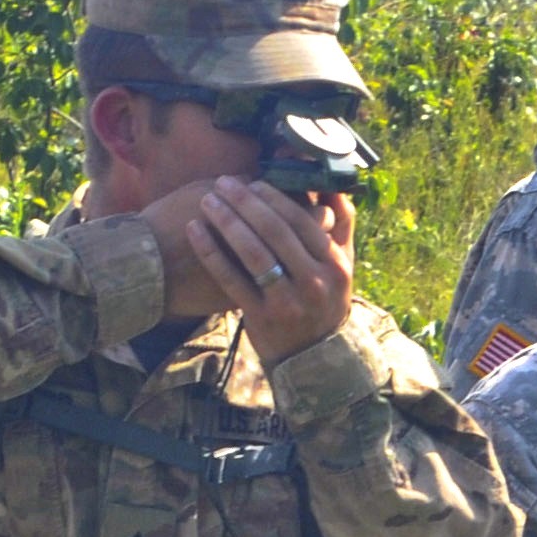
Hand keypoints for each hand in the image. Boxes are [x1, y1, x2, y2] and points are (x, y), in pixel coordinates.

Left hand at [146, 174, 353, 363]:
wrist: (314, 356)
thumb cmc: (325, 299)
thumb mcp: (342, 264)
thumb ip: (341, 223)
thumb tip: (333, 181)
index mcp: (335, 264)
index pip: (302, 220)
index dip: (274, 196)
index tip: (252, 181)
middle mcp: (314, 282)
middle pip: (276, 232)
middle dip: (245, 202)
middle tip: (222, 183)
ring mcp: (287, 302)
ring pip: (253, 253)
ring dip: (227, 221)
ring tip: (207, 201)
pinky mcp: (261, 317)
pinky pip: (231, 278)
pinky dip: (211, 252)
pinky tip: (194, 230)